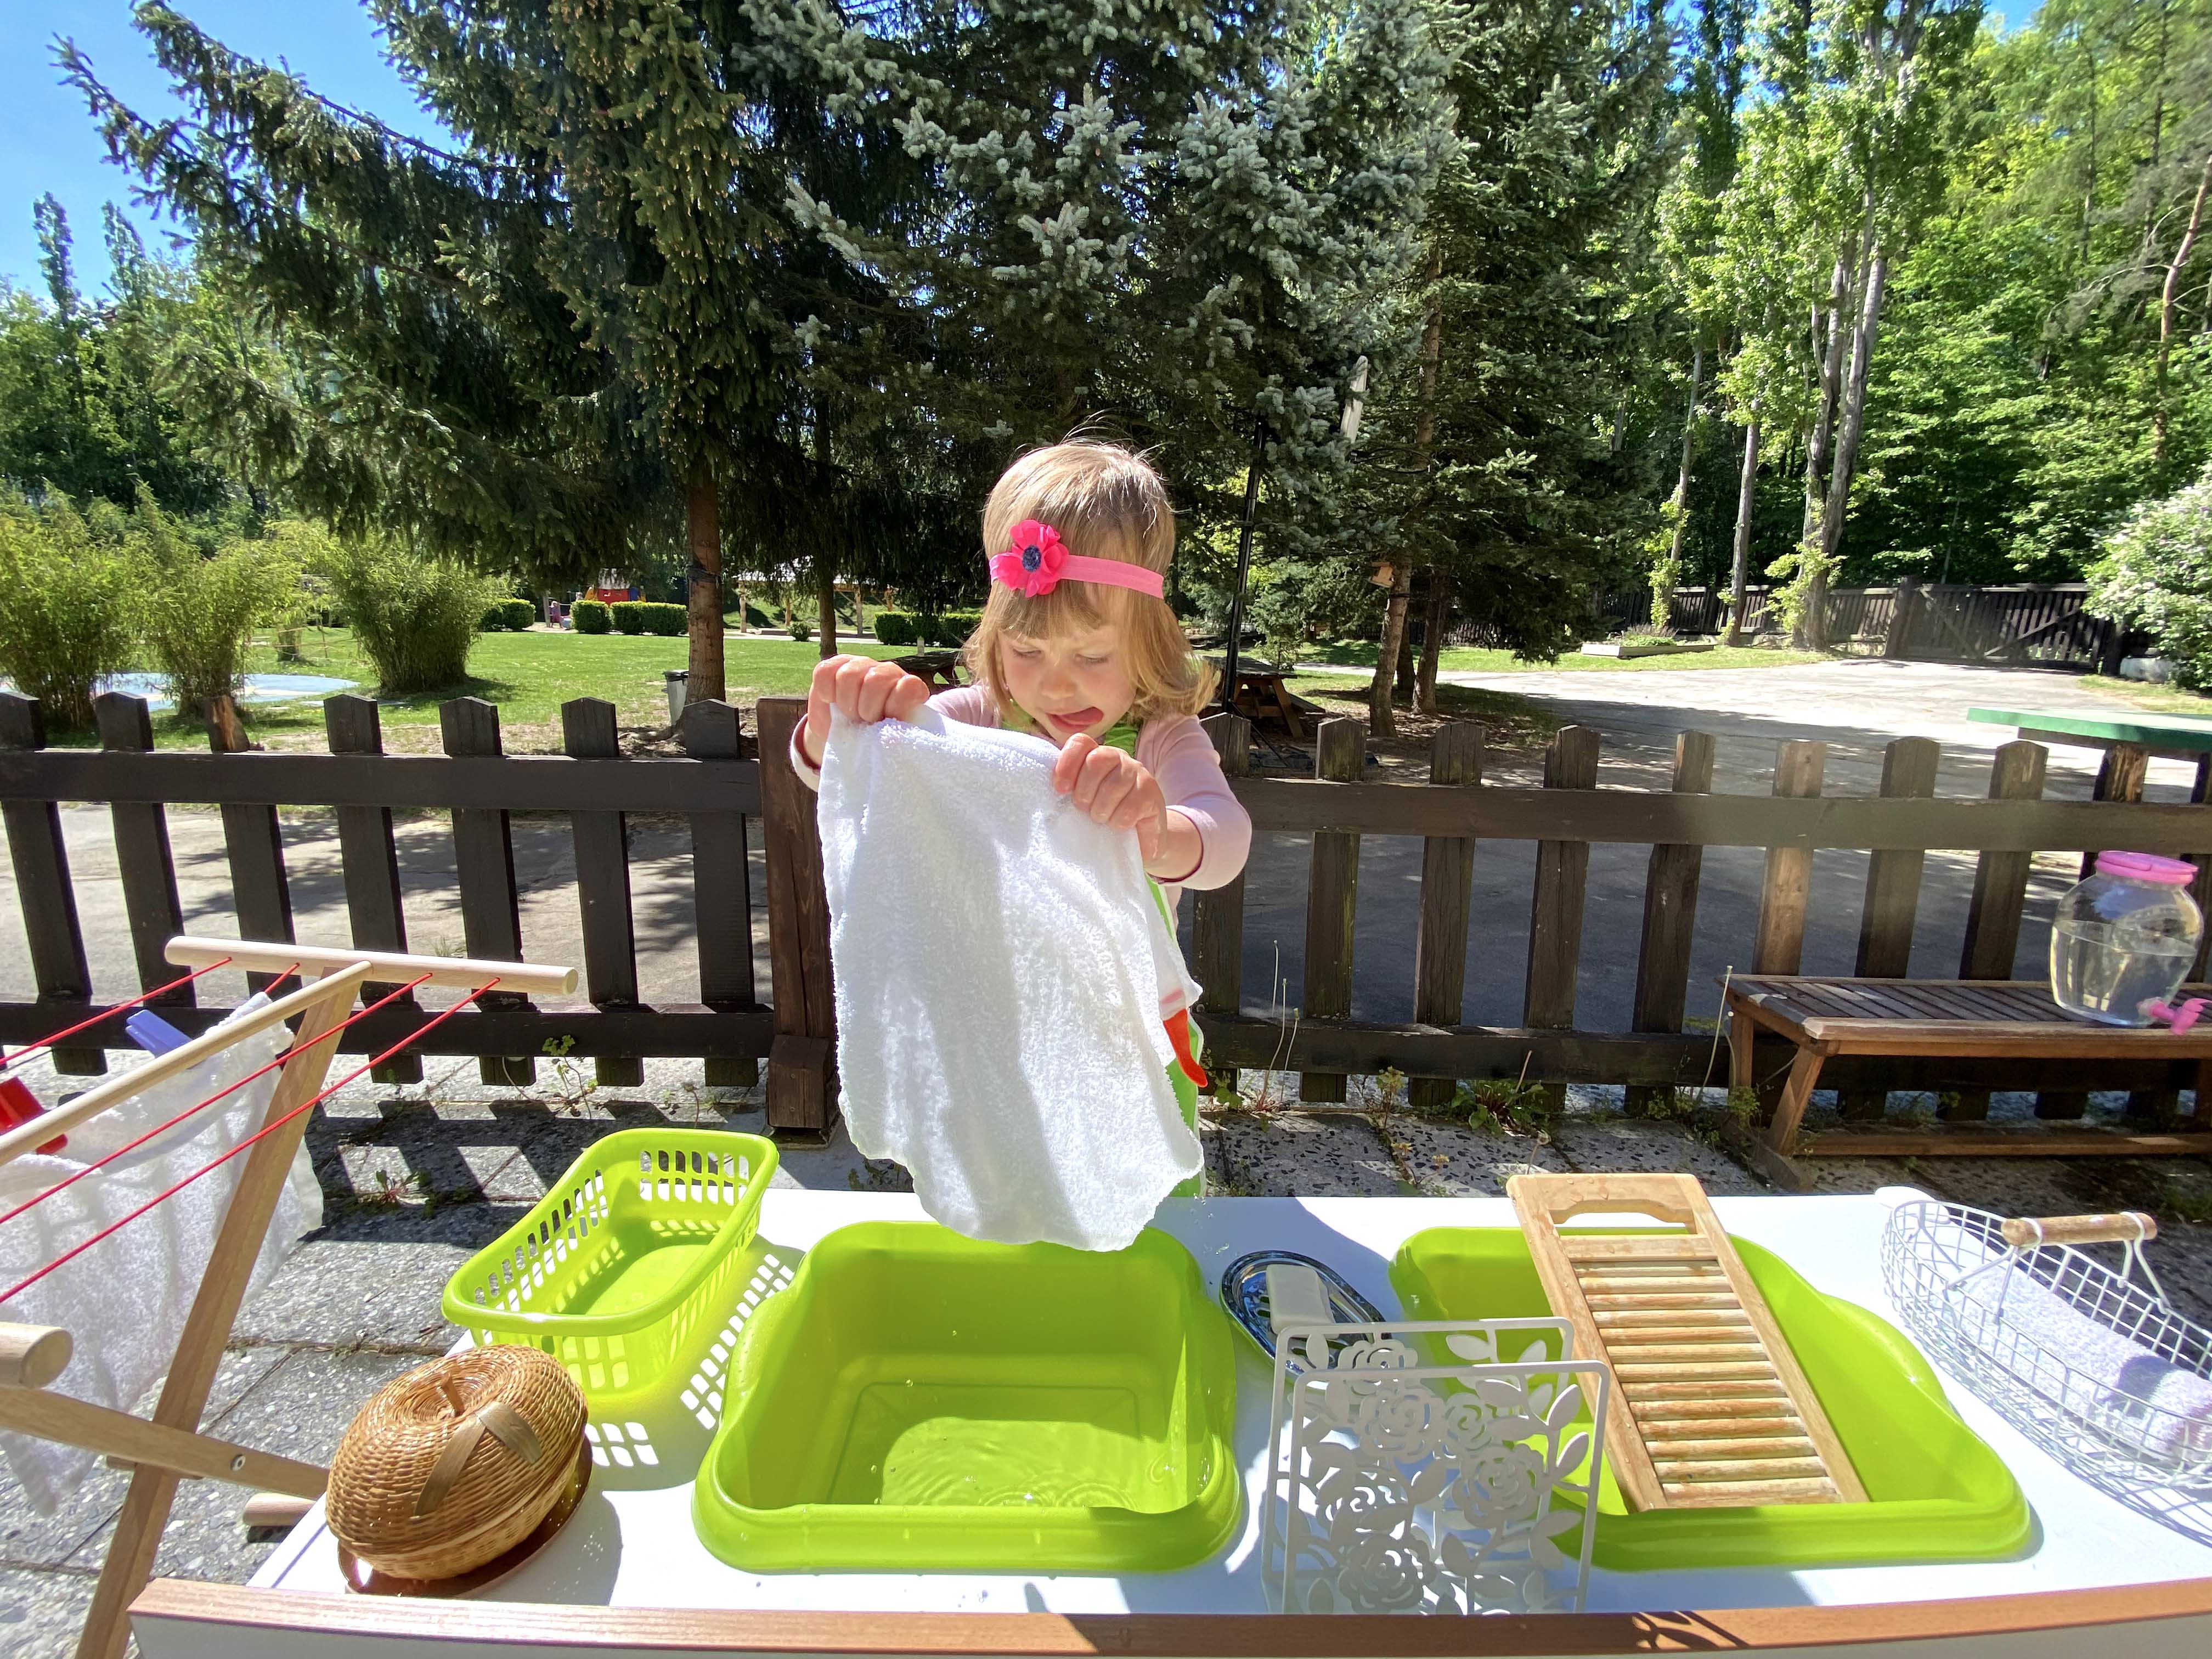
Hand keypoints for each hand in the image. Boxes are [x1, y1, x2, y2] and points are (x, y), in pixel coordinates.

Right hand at [801, 654, 930, 766]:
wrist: (845, 737)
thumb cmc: (872, 740)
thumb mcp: (889, 741)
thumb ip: (897, 734)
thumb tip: (893, 740)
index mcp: (909, 689)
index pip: (908, 686)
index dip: (894, 707)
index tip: (884, 723)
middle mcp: (888, 672)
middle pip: (875, 680)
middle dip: (866, 708)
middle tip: (864, 721)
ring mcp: (862, 665)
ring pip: (848, 675)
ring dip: (845, 702)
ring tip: (849, 715)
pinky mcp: (836, 665)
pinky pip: (825, 671)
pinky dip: (825, 690)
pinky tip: (831, 701)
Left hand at [1053, 734, 1172, 861]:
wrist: (1142, 837)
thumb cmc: (1106, 814)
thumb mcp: (1085, 799)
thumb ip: (1070, 788)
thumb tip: (1053, 788)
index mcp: (1098, 755)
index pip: (1080, 742)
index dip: (1066, 764)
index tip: (1060, 790)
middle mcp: (1119, 757)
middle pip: (1095, 762)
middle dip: (1084, 792)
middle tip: (1085, 809)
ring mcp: (1138, 773)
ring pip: (1112, 786)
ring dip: (1101, 811)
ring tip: (1102, 819)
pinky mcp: (1152, 793)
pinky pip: (1129, 808)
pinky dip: (1118, 822)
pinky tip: (1120, 826)